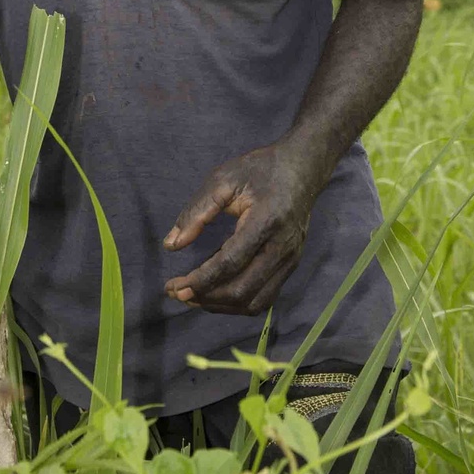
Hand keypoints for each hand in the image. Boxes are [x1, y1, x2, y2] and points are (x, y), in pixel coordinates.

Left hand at [163, 142, 316, 315]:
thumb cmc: (260, 169)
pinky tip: (218, 293)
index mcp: (266, 221)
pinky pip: (265, 297)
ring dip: (221, 306)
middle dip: (206, 297)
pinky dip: (238, 303)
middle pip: (242, 290)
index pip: (230, 263)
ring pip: (255, 302)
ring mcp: (290, 260)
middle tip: (177, 293)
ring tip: (194, 296)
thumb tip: (171, 245)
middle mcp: (282, 247)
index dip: (200, 280)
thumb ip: (196, 211)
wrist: (303, 167)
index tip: (174, 286)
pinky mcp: (291, 265)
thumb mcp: (224, 179)